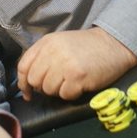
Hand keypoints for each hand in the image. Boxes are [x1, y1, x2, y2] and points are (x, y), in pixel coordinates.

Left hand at [17, 27, 136, 100]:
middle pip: (34, 80)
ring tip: (71, 81)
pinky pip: (65, 95)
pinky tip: (80, 84)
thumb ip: (43, 57)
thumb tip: (28, 82)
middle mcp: (53, 51)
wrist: (113, 44)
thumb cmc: (85, 47)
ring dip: (59, 90)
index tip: (28, 92)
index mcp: (46, 42)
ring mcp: (65, 63)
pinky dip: (72, 94)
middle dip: (43, 87)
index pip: (23, 66)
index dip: (23, 83)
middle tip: (58, 84)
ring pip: (48, 90)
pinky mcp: (78, 76)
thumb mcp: (60, 44)